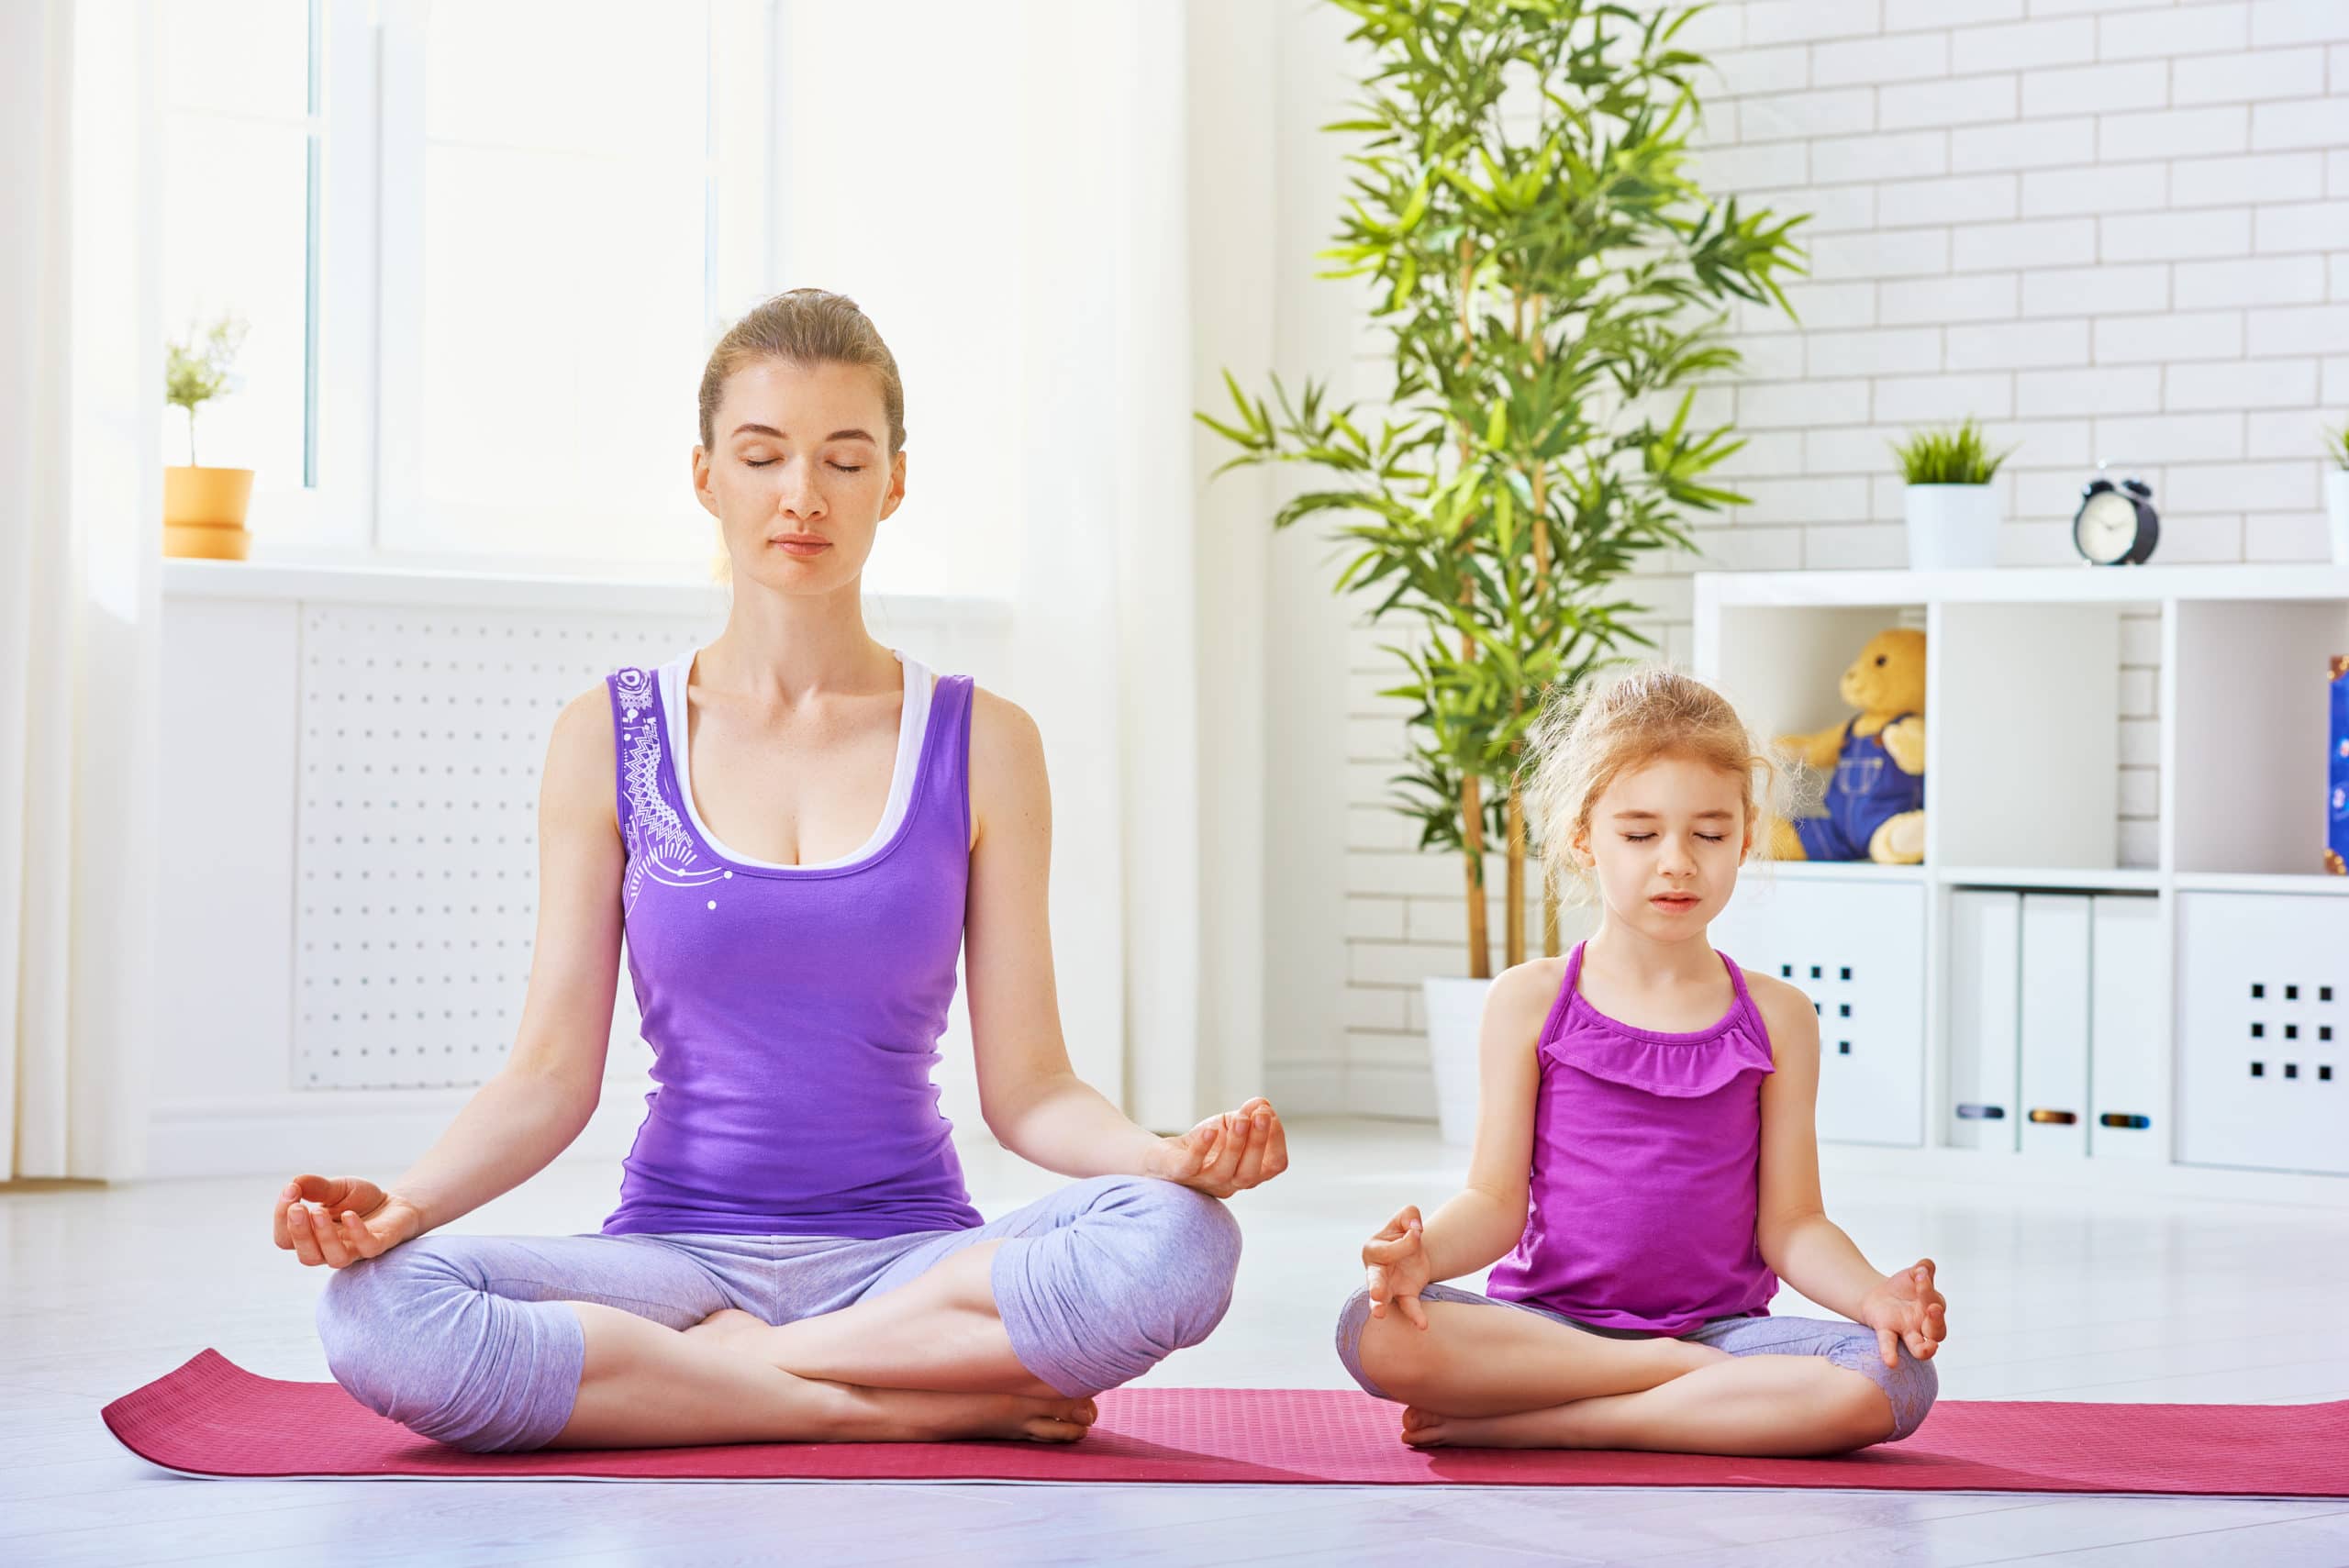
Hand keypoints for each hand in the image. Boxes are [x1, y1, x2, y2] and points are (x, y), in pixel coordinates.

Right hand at [272, 1174, 423, 1268]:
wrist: (396, 1203)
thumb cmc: (360, 1201)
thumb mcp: (335, 1188)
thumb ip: (315, 1187)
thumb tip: (293, 1182)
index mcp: (312, 1237)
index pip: (285, 1239)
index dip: (282, 1218)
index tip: (290, 1190)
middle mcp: (329, 1249)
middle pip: (306, 1256)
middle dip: (298, 1232)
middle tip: (298, 1207)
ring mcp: (355, 1250)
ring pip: (334, 1258)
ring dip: (324, 1237)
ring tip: (318, 1212)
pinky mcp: (379, 1244)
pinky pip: (366, 1247)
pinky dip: (357, 1232)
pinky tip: (350, 1214)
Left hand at [1151, 1097, 1288, 1198]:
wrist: (1163, 1154)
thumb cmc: (1204, 1142)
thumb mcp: (1231, 1125)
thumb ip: (1249, 1114)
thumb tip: (1262, 1104)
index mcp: (1247, 1172)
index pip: (1274, 1165)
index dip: (1276, 1140)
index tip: (1269, 1113)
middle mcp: (1229, 1183)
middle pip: (1250, 1173)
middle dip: (1259, 1142)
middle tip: (1262, 1115)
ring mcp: (1204, 1182)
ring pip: (1224, 1170)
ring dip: (1236, 1143)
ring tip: (1240, 1119)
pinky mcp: (1179, 1175)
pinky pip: (1191, 1166)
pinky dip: (1202, 1148)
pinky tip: (1210, 1130)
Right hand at [1362, 1205, 1431, 1329]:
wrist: (1414, 1250)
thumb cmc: (1403, 1232)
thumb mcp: (1405, 1218)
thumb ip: (1408, 1215)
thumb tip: (1415, 1229)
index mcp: (1373, 1249)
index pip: (1390, 1250)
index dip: (1408, 1242)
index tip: (1417, 1233)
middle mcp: (1375, 1270)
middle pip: (1374, 1279)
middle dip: (1374, 1287)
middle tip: (1376, 1293)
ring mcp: (1388, 1286)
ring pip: (1382, 1298)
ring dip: (1380, 1305)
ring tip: (1379, 1313)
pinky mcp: (1403, 1295)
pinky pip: (1407, 1306)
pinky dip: (1415, 1316)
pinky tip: (1422, 1325)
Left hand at [1856, 1257, 1947, 1368]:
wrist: (1878, 1295)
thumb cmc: (1904, 1287)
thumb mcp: (1913, 1274)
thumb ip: (1923, 1269)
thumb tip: (1926, 1266)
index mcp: (1932, 1308)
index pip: (1935, 1302)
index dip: (1928, 1289)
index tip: (1920, 1275)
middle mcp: (1923, 1325)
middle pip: (1937, 1331)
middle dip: (1936, 1321)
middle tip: (1932, 1308)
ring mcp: (1906, 1332)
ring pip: (1920, 1347)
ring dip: (1926, 1349)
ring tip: (1928, 1348)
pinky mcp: (1887, 1332)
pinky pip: (1890, 1345)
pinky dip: (1890, 1353)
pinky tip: (1891, 1362)